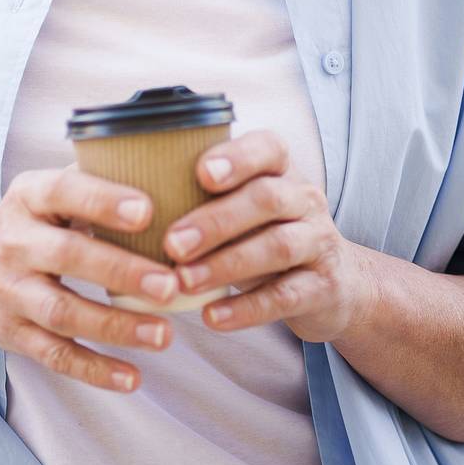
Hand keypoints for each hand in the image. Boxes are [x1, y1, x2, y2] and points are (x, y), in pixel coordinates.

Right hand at [0, 165, 182, 392]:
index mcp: (28, 197)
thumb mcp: (43, 193)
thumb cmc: (26, 224)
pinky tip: (133, 377)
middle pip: (67, 255)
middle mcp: (15, 243)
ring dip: (116, 326)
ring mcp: (11, 292)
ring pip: (63, 312)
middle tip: (169, 284)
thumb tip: (163, 179)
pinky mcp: (14, 334)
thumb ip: (90, 185)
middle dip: (121, 271)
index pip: (63, 191)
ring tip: (164, 334)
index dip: (103, 201)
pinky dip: (94, 369)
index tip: (147, 211)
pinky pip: (55, 355)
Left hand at [161, 130, 377, 341]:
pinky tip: (212, 316)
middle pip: (266, 199)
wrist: (335, 283)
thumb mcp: (244, 206)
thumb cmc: (264, 232)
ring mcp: (319, 243)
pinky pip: (286, 297)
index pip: (267, 148)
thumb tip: (128, 201)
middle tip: (172, 243)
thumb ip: (204, 195)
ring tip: (184, 281)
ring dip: (225, 265)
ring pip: (277, 247)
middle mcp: (305, 199)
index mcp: (282, 168)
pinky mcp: (324, 288)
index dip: (236, 157)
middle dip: (215, 221)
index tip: (200, 173)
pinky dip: (246, 308)